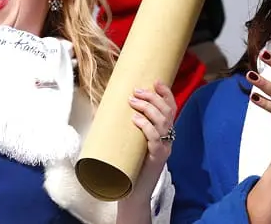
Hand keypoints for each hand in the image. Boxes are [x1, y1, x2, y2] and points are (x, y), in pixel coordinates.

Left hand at [128, 81, 176, 197]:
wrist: (129, 190)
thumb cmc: (126, 162)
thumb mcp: (126, 139)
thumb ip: (120, 124)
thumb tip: (99, 106)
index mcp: (162, 131)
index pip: (171, 108)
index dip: (166, 94)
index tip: (156, 81)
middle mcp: (167, 138)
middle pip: (167, 112)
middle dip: (153, 97)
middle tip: (136, 91)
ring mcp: (164, 149)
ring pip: (163, 123)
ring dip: (148, 108)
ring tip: (133, 101)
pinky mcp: (157, 159)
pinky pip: (156, 140)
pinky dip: (147, 127)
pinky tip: (136, 120)